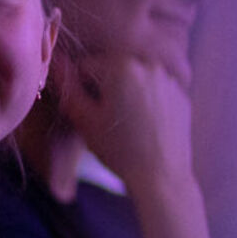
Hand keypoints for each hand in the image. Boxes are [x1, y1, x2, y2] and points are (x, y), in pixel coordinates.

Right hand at [59, 51, 196, 201]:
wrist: (162, 176)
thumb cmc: (119, 150)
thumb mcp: (85, 120)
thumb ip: (68, 87)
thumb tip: (56, 60)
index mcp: (121, 66)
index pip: (86, 67)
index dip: (81, 91)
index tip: (88, 112)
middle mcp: (148, 64)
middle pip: (113, 70)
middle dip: (105, 89)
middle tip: (107, 121)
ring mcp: (168, 79)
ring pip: (135, 79)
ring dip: (127, 93)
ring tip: (128, 126)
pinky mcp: (181, 95)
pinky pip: (155, 90)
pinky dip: (147, 102)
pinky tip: (145, 127)